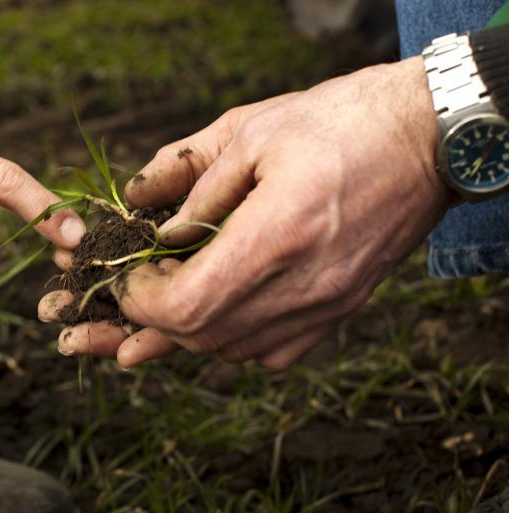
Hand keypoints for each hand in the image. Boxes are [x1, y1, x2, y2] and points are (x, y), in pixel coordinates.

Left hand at [40, 56, 453, 369]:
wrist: (429, 139)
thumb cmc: (341, 122)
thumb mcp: (253, 132)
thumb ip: (192, 183)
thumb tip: (148, 221)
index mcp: (277, 234)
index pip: (187, 306)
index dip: (140, 302)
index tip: (123, 278)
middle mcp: (304, 285)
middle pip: (203, 335)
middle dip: (149, 323)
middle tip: (123, 299)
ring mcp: (327, 305)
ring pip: (233, 348)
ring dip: (186, 333)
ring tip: (154, 313)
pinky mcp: (341, 309)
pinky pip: (272, 350)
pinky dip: (231, 338)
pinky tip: (217, 313)